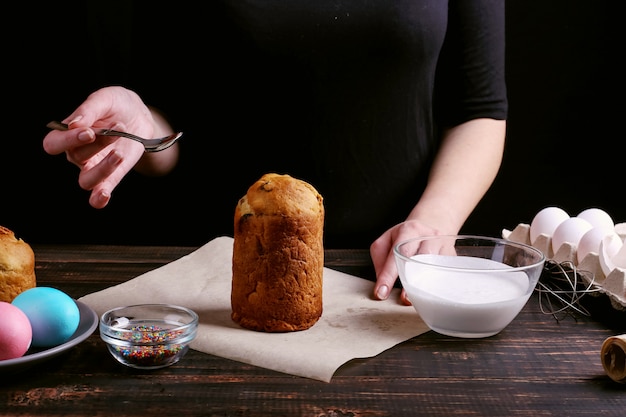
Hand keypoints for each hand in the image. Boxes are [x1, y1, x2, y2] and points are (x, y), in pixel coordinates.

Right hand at [42, 87, 156, 207]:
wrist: (139, 114)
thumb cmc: (116, 104)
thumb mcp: (105, 99)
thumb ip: (89, 110)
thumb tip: (74, 125)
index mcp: (69, 134)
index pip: (54, 143)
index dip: (67, 140)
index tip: (88, 132)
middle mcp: (77, 154)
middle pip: (76, 156)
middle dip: (98, 143)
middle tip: (117, 128)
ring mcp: (94, 166)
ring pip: (86, 180)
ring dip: (103, 169)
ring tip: (120, 153)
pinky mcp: (113, 175)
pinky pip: (100, 192)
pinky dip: (99, 198)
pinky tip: (104, 196)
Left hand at [369, 219, 442, 304]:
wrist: (431, 225)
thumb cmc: (406, 237)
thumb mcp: (386, 241)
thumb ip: (380, 260)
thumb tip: (383, 283)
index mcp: (408, 230)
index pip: (396, 254)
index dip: (388, 275)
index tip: (381, 292)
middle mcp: (428, 236)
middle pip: (420, 259)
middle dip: (410, 280)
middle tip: (403, 298)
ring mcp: (443, 245)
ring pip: (436, 267)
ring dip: (425, 284)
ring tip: (418, 297)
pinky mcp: (453, 256)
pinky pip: (447, 272)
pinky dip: (438, 284)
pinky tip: (433, 293)